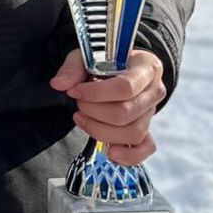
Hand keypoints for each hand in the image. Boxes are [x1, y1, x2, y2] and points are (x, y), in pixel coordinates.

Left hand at [51, 49, 164, 165]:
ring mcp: (152, 112)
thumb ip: (73, 68)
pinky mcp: (147, 129)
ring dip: (101, 130)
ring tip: (82, 118)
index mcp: (146, 67)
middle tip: (78, 104)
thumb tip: (58, 84)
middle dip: (94, 111)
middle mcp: (154, 91)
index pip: (125, 87)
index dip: (95, 94)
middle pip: (126, 113)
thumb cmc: (104, 61)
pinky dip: (129, 156)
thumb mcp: (86, 56)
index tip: (74, 91)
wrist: (119, 68)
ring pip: (133, 133)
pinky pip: (146, 148)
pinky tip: (110, 152)